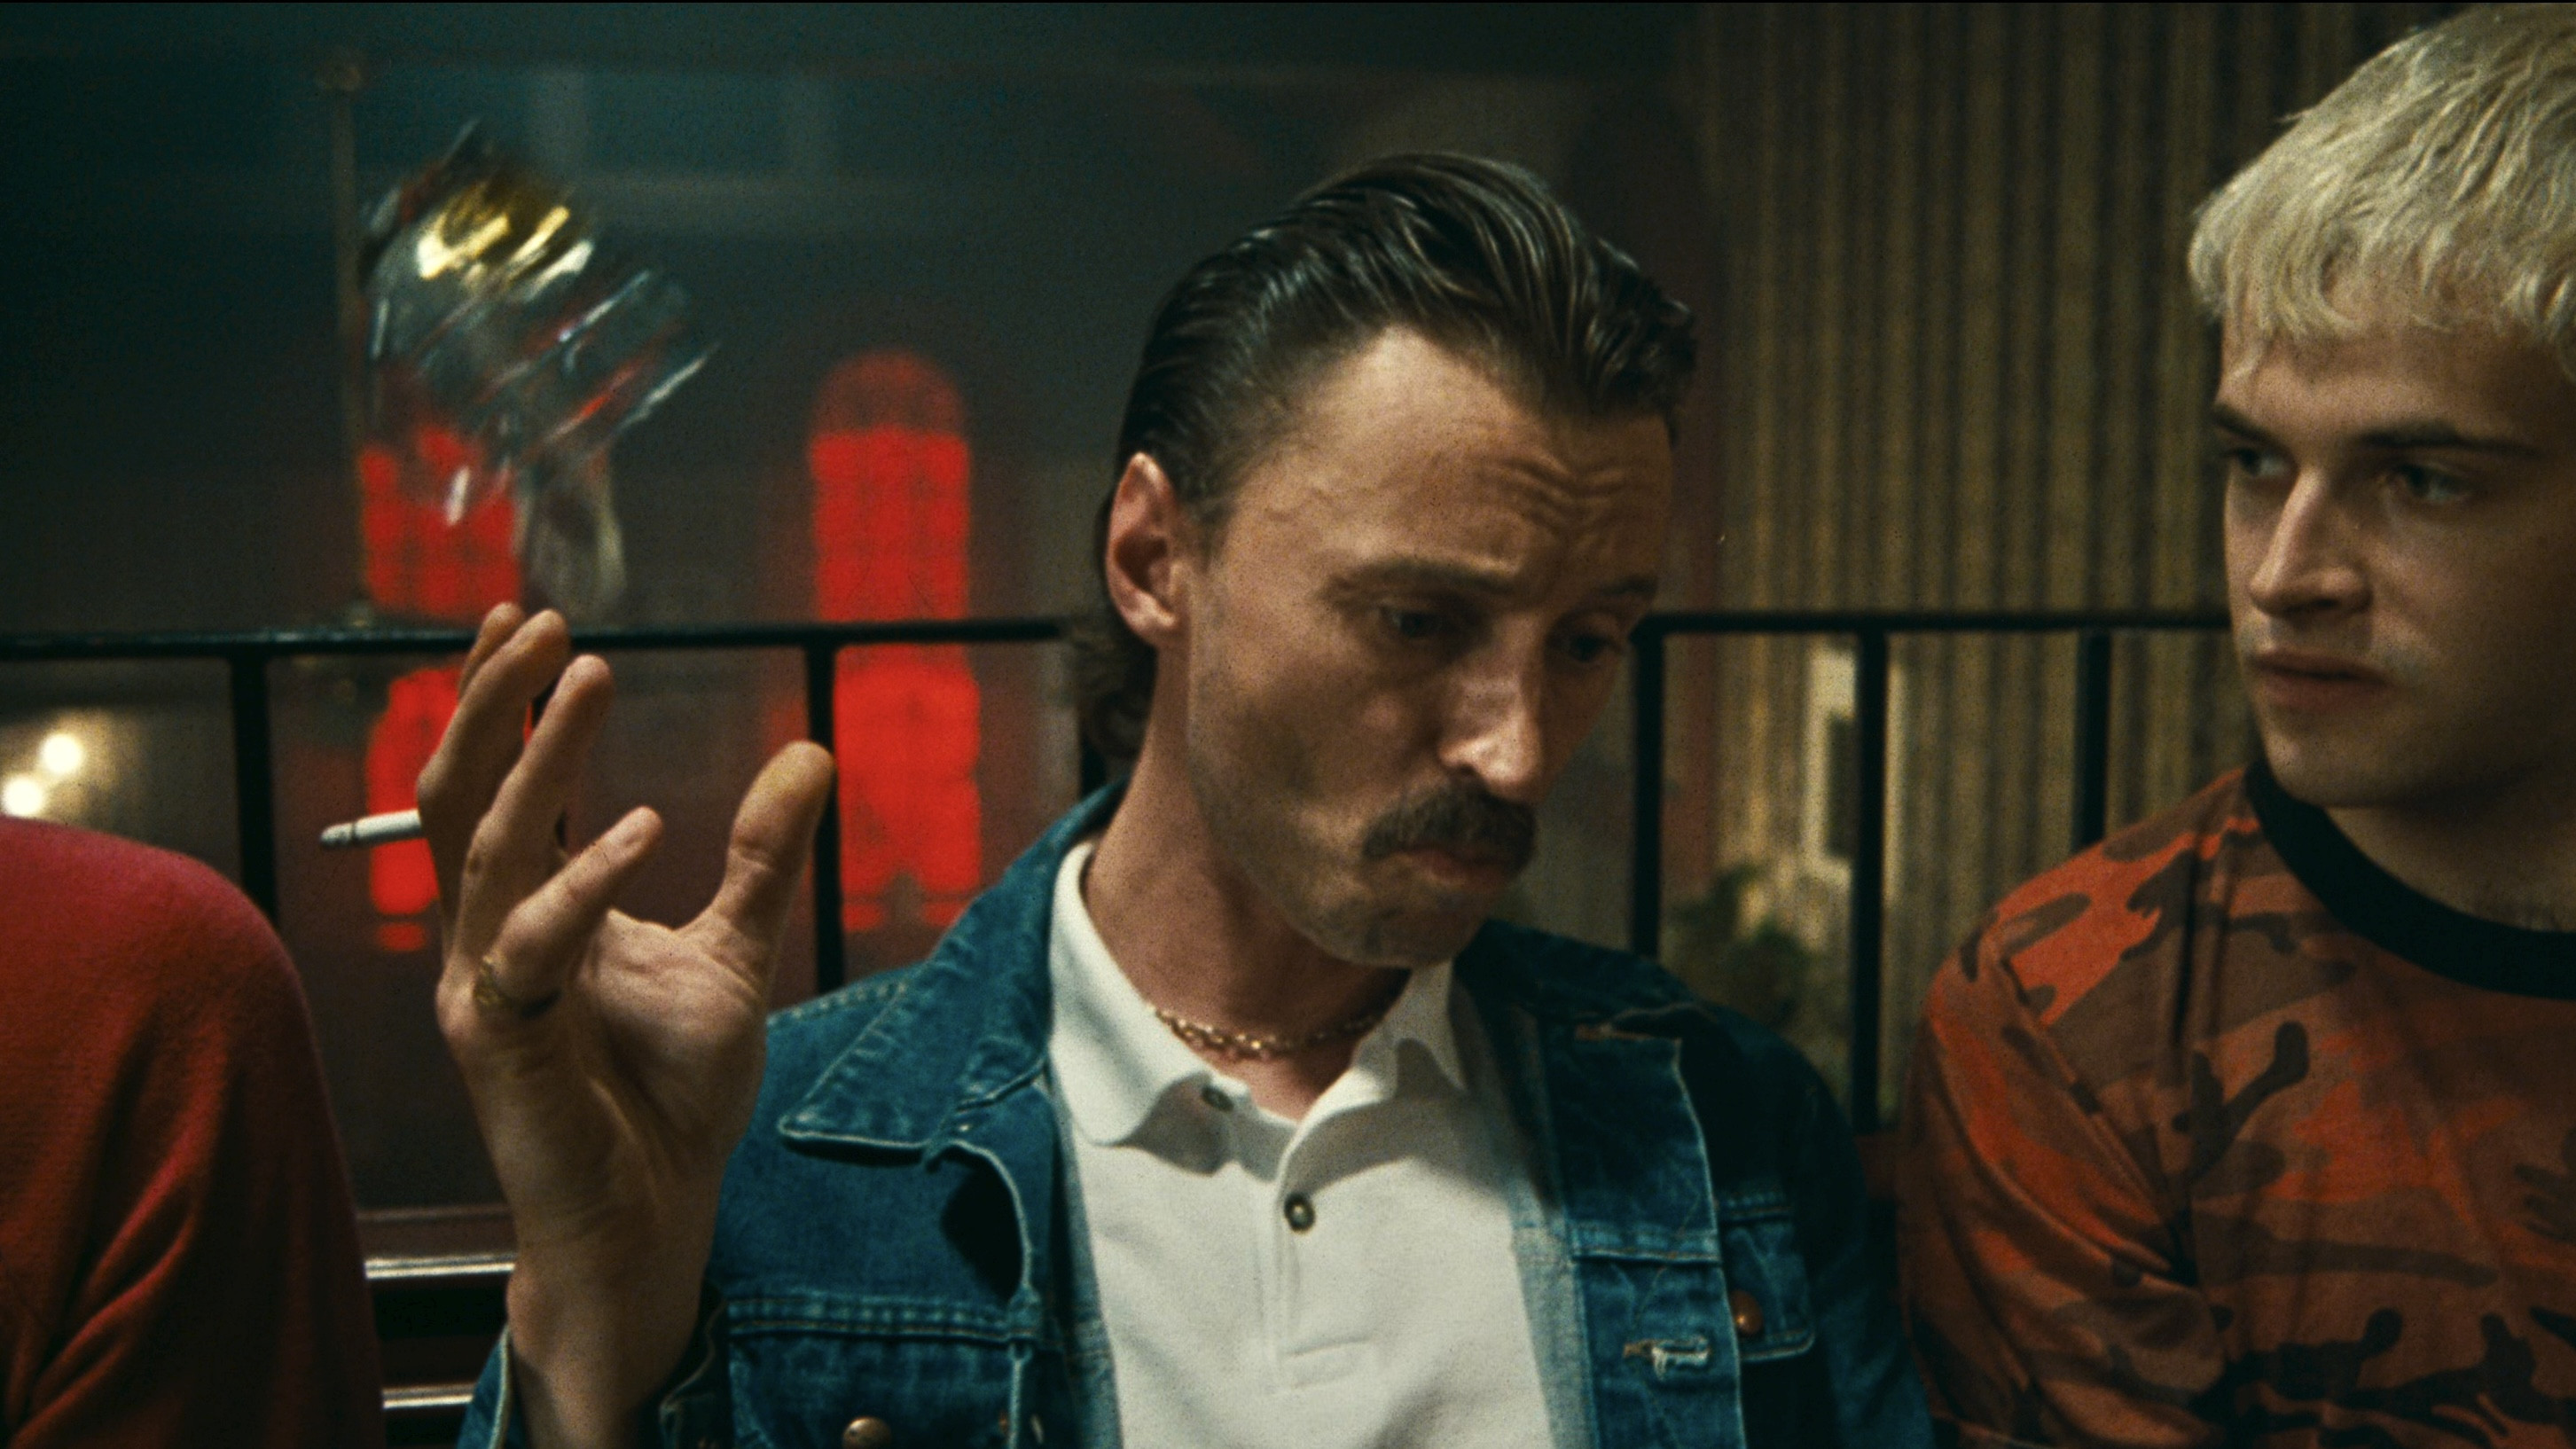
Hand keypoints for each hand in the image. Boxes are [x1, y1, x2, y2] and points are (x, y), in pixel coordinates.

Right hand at [419, 605, 833, 1447]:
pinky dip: (582, 879)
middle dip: (496, 702)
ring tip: (589, 680)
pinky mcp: (502, 1042)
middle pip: (459, 795)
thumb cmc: (674, 1092)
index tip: (534, 620)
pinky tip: (645, 825)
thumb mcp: (735, 948)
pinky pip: (530, 943)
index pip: (498, 786)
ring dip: (536, 759)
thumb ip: (762, 856)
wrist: (657, 1212)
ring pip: (484, 849)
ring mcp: (484, 989)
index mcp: (529, 910)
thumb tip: (812, 751)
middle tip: (543, 622)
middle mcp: (489, 937)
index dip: (510, 703)